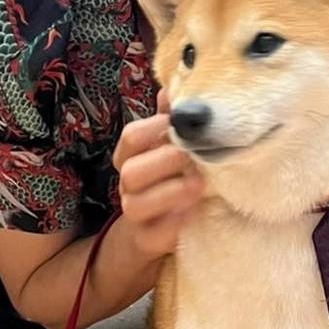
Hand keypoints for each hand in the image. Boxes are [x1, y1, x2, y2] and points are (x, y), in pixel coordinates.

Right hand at [114, 89, 204, 258]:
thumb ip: (171, 123)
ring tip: (199, 185)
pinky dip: (173, 224)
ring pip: (136, 204)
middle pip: (130, 171)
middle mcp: (128, 186)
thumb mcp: (171, 150)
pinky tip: (194, 213)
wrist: (159, 232)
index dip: (153, 129)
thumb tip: (172, 88)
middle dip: (163, 161)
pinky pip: (152, 235)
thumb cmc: (170, 181)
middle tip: (193, 157)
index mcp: (132, 158)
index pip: (130, 138)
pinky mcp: (148, 240)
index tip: (179, 127)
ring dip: (170, 192)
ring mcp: (136, 215)